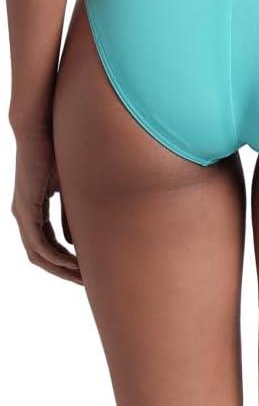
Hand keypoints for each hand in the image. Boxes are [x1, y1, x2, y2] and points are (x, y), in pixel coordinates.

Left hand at [11, 127, 82, 283]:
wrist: (39, 124)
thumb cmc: (56, 146)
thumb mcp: (70, 184)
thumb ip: (73, 210)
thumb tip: (80, 237)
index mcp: (32, 207)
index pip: (47, 243)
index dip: (65, 259)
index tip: (86, 268)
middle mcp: (23, 214)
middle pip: (41, 256)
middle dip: (64, 271)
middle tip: (87, 281)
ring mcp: (22, 213)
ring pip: (39, 255)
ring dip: (61, 269)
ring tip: (84, 277)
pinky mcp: (26, 209)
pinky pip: (39, 244)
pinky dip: (56, 258)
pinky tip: (74, 263)